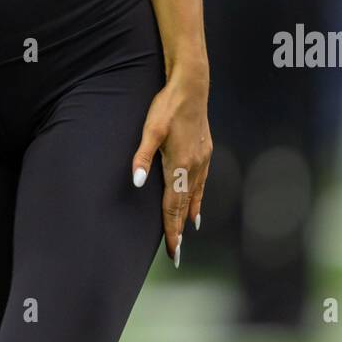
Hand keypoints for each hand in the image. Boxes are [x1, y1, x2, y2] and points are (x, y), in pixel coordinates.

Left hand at [132, 79, 211, 266]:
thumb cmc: (167, 107)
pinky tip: (197, 204)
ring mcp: (202, 159)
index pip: (173, 206)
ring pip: (195, 194)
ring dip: (188, 215)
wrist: (191, 87)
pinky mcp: (205, 151)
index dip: (172, 229)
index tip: (172, 251)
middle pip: (185, 205)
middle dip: (179, 230)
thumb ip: (142, 157)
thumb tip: (136, 182)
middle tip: (177, 253)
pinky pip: (202, 182)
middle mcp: (194, 166)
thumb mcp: (150, 130)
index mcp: (179, 165)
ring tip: (185, 233)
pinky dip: (199, 197)